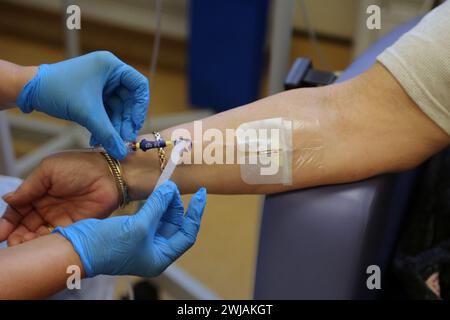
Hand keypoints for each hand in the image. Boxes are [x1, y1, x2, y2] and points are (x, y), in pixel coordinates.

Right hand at [0, 152, 118, 245]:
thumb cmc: (81, 166)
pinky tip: (40, 244)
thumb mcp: (49, 170)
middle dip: (16, 236)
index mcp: (39, 191)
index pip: (17, 210)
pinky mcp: (74, 227)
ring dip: (29, 242)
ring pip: (38, 235)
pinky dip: (46, 243)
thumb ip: (29, 187)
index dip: (7, 222)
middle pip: (25, 226)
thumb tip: (7, 200)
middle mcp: (47, 206)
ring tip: (23, 246)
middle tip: (11, 244)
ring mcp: (60, 218)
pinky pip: (56, 239)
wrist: (112, 175)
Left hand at [16, 51, 148, 159]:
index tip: (135, 124)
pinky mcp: (93, 95)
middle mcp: (109, 73)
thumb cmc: (56, 90)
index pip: (139, 85)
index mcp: (111, 66)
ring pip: (118, 109)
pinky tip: (98, 139)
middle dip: (125, 121)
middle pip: (129, 100)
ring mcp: (101, 84)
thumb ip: (107, 133)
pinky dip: (104, 125)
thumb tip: (122, 153)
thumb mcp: (86, 113)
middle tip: (123, 139)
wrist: (29, 90)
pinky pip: (106, 112)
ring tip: (109, 143)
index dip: (140, 107)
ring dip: (114, 127)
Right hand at [55, 181, 206, 276]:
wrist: (77, 249)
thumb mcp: (139, 226)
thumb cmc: (108, 247)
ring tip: (165, 187)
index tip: (202, 196)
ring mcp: (141, 241)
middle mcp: (153, 250)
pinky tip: (154, 193)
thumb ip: (158, 207)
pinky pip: (148, 215)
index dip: (195, 214)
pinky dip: (153, 204)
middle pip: (174, 224)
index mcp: (161, 257)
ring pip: (161, 218)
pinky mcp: (130, 231)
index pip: (187, 234)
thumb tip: (170, 189)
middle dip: (176, 205)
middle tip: (172, 187)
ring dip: (164, 202)